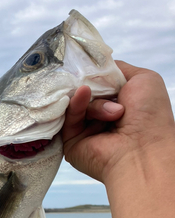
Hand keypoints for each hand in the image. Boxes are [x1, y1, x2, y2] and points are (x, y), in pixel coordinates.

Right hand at [62, 61, 174, 183]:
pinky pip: (68, 116)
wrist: (143, 151)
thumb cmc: (150, 116)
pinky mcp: (71, 142)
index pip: (98, 83)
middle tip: (106, 89)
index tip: (92, 66)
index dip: (95, 73)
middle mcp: (100, 119)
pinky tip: (83, 94)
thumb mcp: (141, 78)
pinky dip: (76, 103)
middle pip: (84, 90)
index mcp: (117, 105)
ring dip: (96, 102)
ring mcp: (85, 131)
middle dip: (94, 85)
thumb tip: (93, 67)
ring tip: (116, 113)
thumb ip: (115, 69)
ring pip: (77, 102)